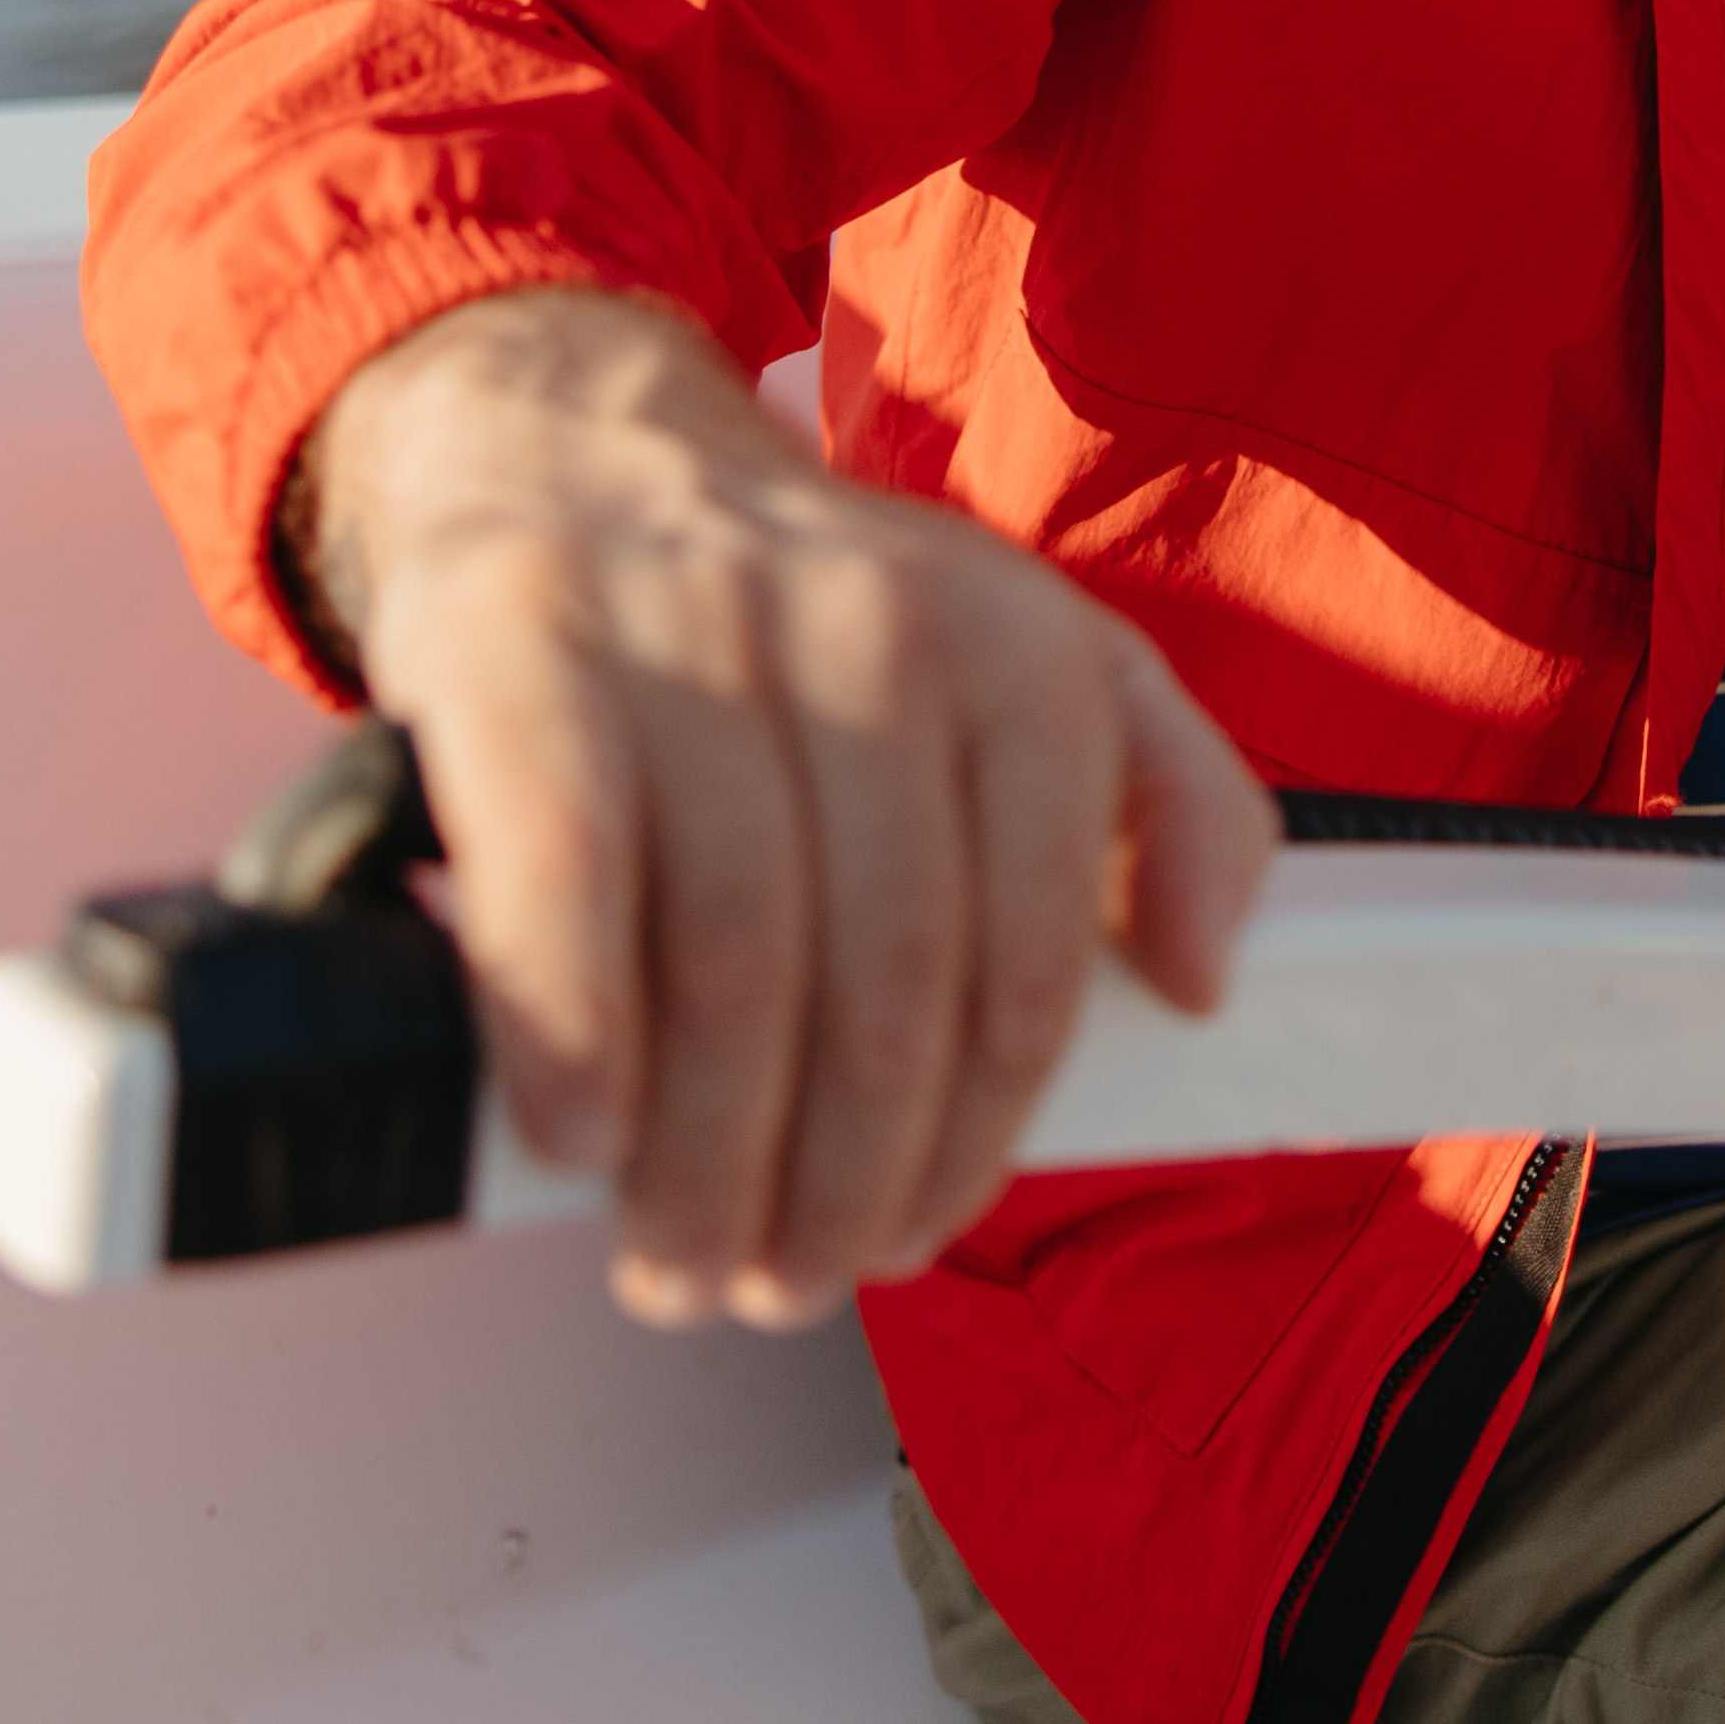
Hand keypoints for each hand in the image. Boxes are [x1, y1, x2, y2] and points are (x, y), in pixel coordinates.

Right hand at [296, 285, 1278, 1329]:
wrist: (567, 441)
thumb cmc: (805, 617)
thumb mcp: (1028, 662)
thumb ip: (1167, 803)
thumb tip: (1204, 982)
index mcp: (1015, 643)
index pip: (1036, 946)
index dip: (982, 1131)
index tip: (919, 1229)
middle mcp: (869, 619)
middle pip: (886, 977)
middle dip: (843, 1182)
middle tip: (790, 1282)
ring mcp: (689, 626)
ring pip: (736, 957)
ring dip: (709, 1162)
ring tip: (686, 1260)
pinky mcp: (520, 644)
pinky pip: (568, 886)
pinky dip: (580, 1047)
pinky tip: (582, 1142)